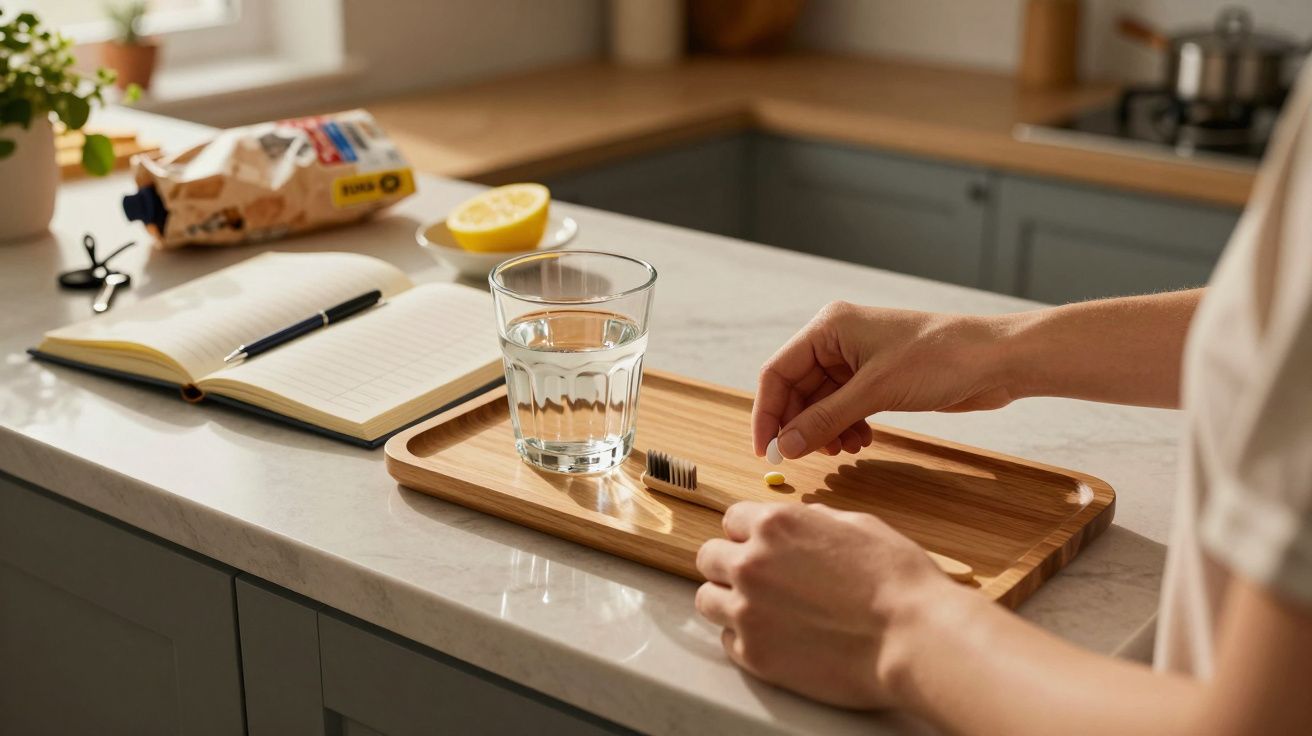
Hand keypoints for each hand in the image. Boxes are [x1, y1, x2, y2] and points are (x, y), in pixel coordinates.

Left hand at [694, 501, 957, 709]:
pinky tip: (774, 636)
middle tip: (757, 577)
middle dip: (730, 563)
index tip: (761, 544)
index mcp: (773, 525)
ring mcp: (747, 612)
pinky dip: (744, 638)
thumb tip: (803, 522)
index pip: (732, 519)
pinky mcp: (754, 654)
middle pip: (709, 558)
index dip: (749, 532)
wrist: (911, 637)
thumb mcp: (856, 525)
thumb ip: (814, 521)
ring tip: (758, 609)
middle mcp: (750, 564)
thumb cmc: (896, 579)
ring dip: (728, 600)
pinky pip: (727, 641)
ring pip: (707, 599)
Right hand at [753, 301, 1016, 458]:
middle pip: (797, 390)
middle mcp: (838, 340)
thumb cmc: (939, 359)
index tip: (766, 451)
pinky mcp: (878, 379)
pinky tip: (861, 441)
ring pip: (821, 402)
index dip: (767, 412)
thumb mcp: (876, 391)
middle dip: (800, 425)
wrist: (996, 360)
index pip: (778, 372)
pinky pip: (845, 407)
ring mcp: (858, 360)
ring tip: (844, 449)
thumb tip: (786, 446)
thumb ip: (826, 418)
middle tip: (803, 458)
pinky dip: (846, 427)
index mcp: (829, 327)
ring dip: (825, 430)